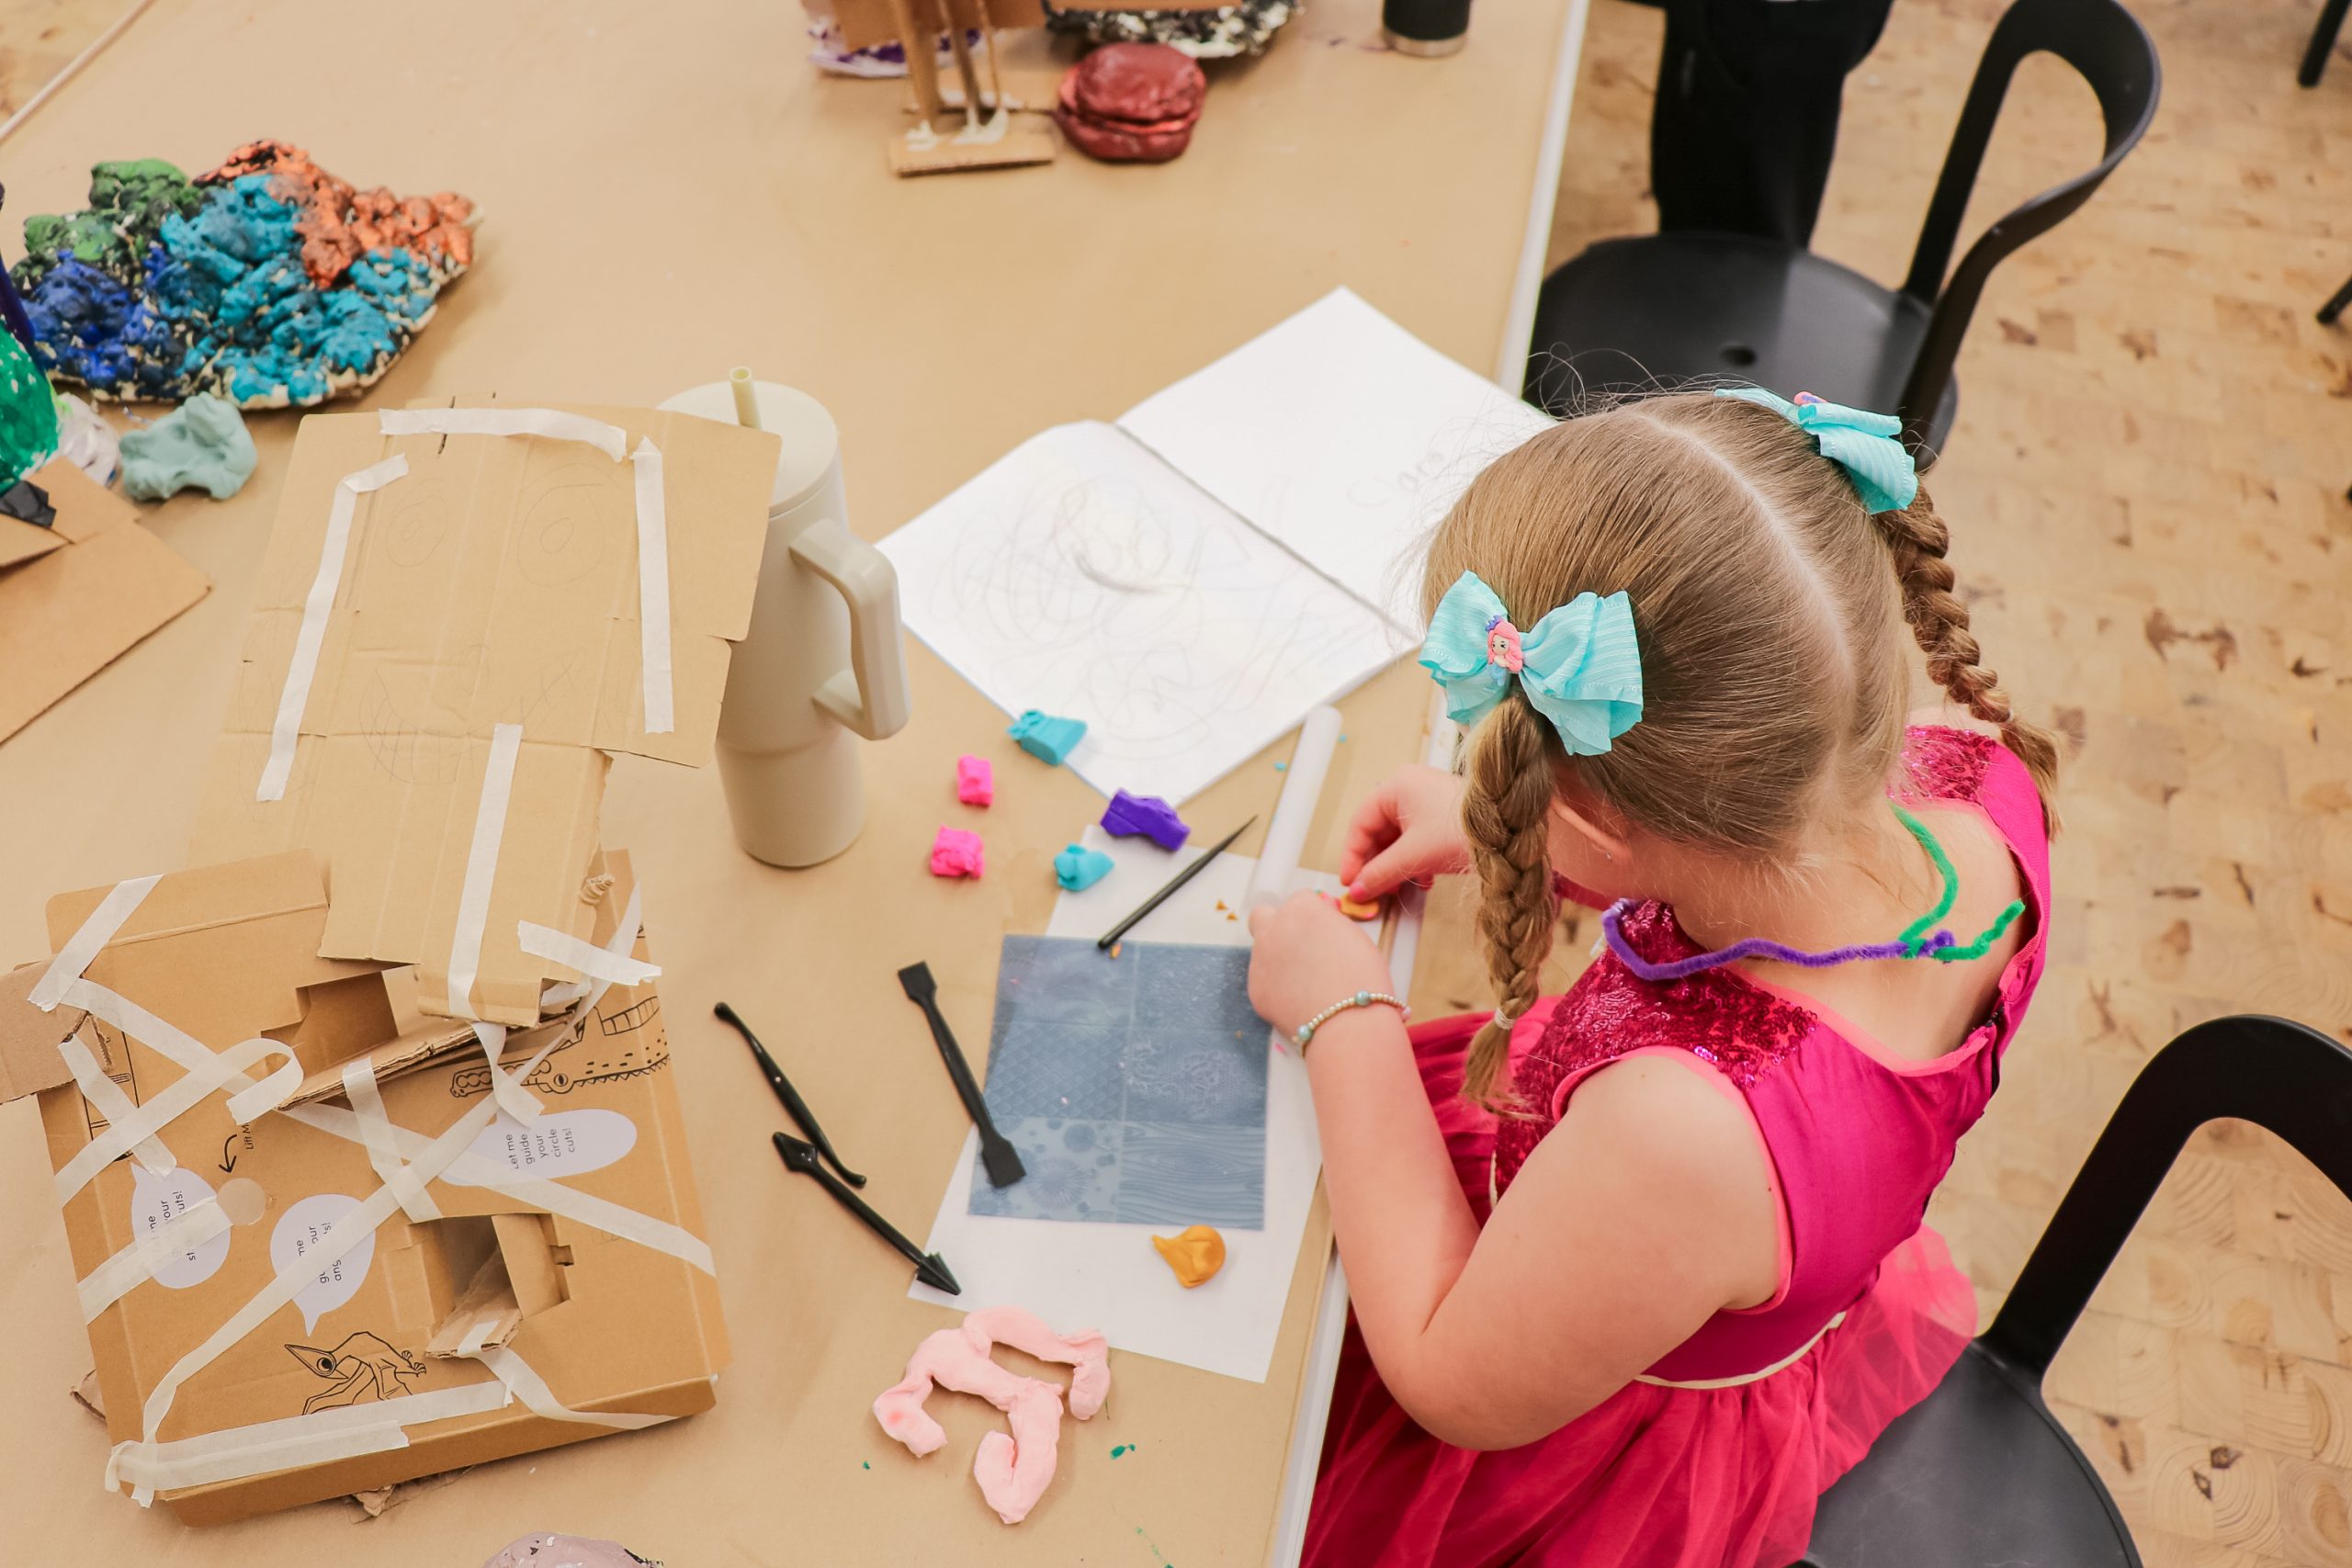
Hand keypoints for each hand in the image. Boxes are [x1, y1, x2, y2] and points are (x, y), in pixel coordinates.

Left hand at [1247, 891, 1396, 1038]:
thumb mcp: (1355, 936)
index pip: (1301, 900)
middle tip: (1297, 945)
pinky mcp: (1254, 989)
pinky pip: (1264, 982)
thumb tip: (1321, 922)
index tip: (1323, 931)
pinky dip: (1277, 988)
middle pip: (1263, 916)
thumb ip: (1330, 923)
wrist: (1347, 1021)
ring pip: (1263, 952)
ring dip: (1278, 960)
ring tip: (1306, 984)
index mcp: (1301, 909)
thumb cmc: (1362, 976)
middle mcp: (1274, 928)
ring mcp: (1259, 959)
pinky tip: (1299, 1001)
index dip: (1313, 916)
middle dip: (1277, 925)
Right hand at [1340, 765, 1471, 901]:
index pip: (1360, 822)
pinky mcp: (1443, 817)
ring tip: (1397, 887)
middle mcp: (1411, 788)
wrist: (1512, 834)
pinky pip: (1416, 839)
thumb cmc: (1466, 829)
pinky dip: (1413, 861)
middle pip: (1378, 831)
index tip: (1350, 882)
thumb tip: (1359, 889)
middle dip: (1375, 864)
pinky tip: (1421, 879)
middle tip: (1370, 889)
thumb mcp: (1414, 856)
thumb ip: (1379, 874)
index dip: (1352, 856)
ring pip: (1398, 838)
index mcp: (1397, 785)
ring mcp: (1428, 801)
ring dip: (1395, 865)